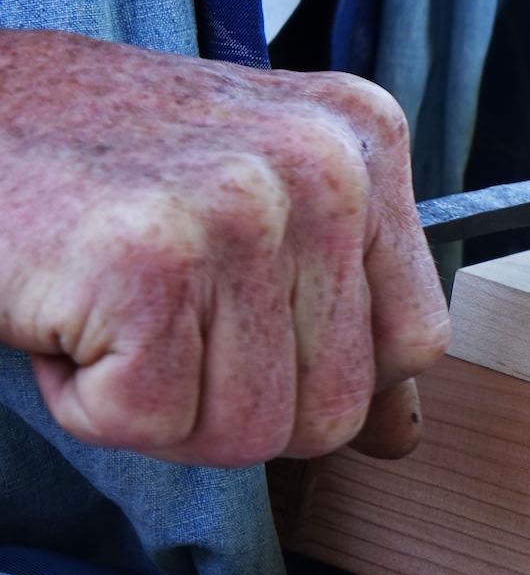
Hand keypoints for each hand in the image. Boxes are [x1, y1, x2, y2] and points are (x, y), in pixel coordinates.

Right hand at [0, 30, 448, 466]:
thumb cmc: (88, 160)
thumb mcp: (250, 205)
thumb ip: (339, 313)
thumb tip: (398, 436)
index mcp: (363, 138)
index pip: (416, 341)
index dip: (324, 373)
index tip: (245, 333)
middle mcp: (326, 166)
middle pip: (337, 407)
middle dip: (232, 403)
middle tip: (156, 324)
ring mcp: (245, 210)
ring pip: (250, 432)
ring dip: (157, 404)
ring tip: (111, 310)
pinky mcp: (152, 262)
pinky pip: (151, 422)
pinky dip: (86, 400)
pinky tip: (68, 312)